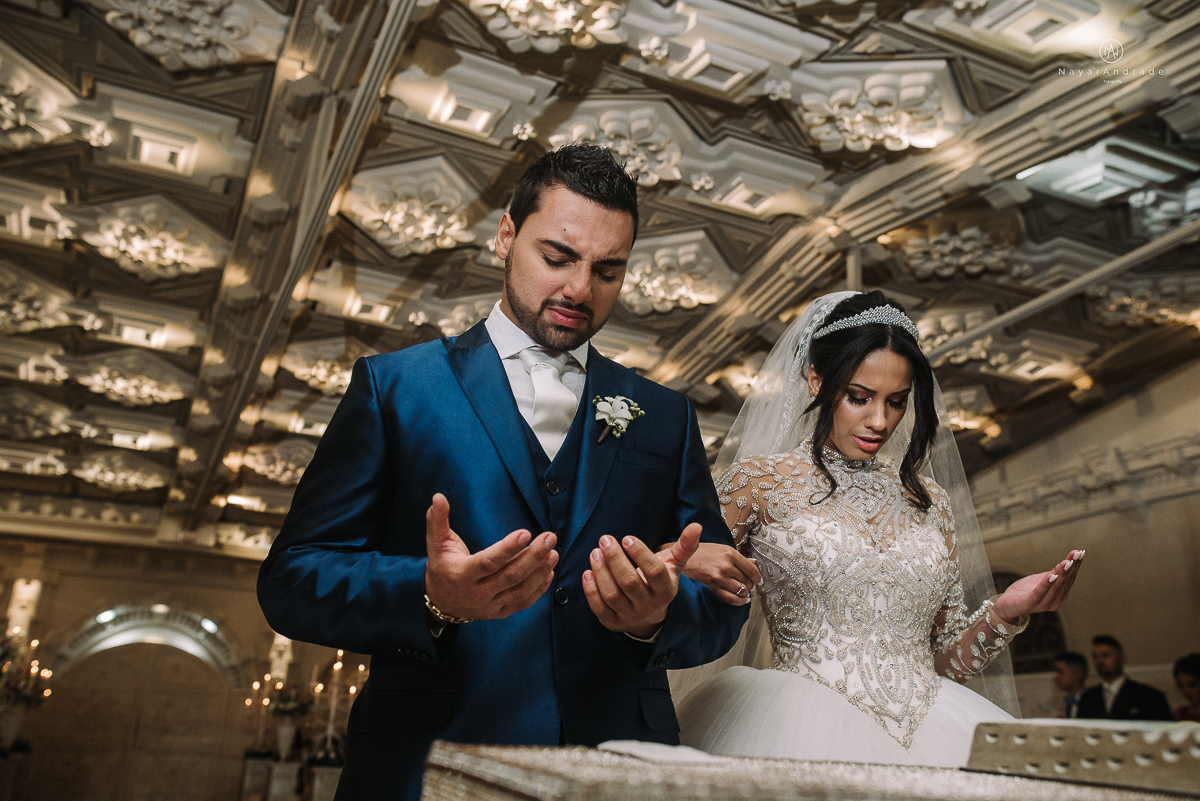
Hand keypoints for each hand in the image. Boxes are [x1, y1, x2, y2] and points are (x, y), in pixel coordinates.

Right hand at [424, 493, 557, 620]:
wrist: (440, 601)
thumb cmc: (442, 566)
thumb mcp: (436, 543)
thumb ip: (438, 520)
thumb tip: (438, 497)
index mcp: (461, 574)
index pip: (488, 562)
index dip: (507, 549)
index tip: (526, 533)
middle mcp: (476, 593)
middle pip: (510, 576)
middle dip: (533, 556)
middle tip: (549, 538)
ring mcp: (489, 605)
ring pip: (520, 590)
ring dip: (540, 572)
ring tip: (553, 552)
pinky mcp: (499, 611)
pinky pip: (523, 602)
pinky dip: (538, 589)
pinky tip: (549, 572)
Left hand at [583, 523, 701, 637]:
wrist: (649, 616)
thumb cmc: (658, 582)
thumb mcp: (672, 565)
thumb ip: (683, 546)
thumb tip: (696, 526)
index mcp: (666, 590)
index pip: (654, 571)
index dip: (640, 554)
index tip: (627, 538)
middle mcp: (649, 606)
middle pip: (629, 582)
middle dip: (615, 559)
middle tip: (605, 539)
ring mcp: (630, 616)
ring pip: (612, 595)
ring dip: (601, 571)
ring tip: (595, 552)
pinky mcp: (613, 623)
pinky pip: (599, 608)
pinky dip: (591, 590)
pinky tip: (587, 572)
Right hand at [680, 543, 760, 605]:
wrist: (681, 556)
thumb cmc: (701, 552)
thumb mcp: (720, 548)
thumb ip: (738, 557)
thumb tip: (753, 563)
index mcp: (730, 553)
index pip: (751, 569)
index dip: (757, 577)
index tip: (757, 581)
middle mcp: (726, 565)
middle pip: (747, 580)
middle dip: (750, 585)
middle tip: (749, 586)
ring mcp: (718, 577)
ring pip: (740, 590)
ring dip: (745, 594)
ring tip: (744, 593)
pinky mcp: (712, 586)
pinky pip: (730, 598)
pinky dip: (739, 601)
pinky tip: (741, 600)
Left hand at [992, 549, 1084, 624]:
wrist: (1007, 606)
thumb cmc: (1025, 592)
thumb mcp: (1041, 579)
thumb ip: (1054, 573)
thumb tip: (1067, 561)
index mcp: (1059, 595)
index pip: (1070, 578)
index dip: (1076, 565)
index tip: (1081, 552)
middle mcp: (1055, 601)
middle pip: (1064, 582)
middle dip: (1071, 567)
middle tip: (1077, 553)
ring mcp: (1043, 604)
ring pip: (1055, 587)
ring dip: (1061, 573)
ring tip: (1067, 562)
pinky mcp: (1029, 604)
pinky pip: (1039, 593)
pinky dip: (1046, 584)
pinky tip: (1051, 575)